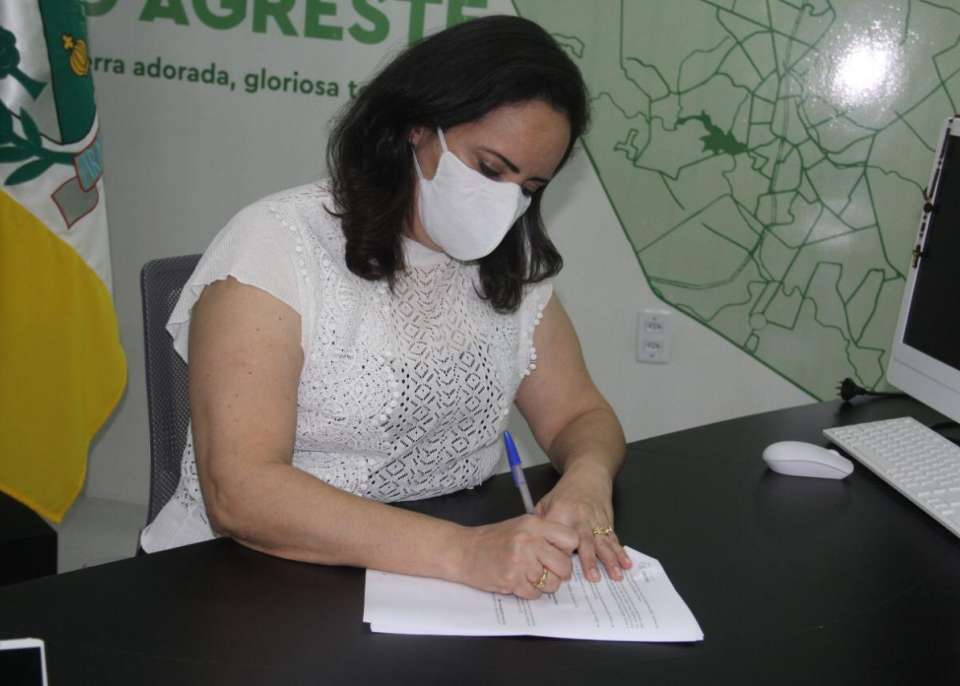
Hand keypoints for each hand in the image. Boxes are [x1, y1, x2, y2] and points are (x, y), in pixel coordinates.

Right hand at [456, 515, 577, 598]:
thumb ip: (544, 534)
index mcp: (534, 524)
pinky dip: (530, 592)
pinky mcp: (511, 579)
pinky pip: (535, 594)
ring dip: (545, 585)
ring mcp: (520, 561)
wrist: (464, 550)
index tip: (559, 553)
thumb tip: (569, 550)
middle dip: (559, 573)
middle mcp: (529, 541)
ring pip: (552, 583)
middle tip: (548, 570)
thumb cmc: (493, 539)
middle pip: (564, 565)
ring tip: (532, 577)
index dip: (568, 549)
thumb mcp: (521, 526)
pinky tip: (520, 582)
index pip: (570, 539)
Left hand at [535, 460, 631, 581]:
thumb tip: (531, 546)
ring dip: (610, 560)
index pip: (559, 536)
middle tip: (593, 578)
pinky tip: (626, 564)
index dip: (560, 553)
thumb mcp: (546, 502)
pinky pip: (614, 539)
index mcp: (562, 514)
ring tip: (616, 575)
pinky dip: (621, 552)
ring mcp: (596, 522)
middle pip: (585, 541)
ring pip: (604, 543)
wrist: (589, 475)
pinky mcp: (607, 523)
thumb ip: (539, 523)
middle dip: (590, 560)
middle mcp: (581, 519)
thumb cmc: (565, 492)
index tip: (560, 569)